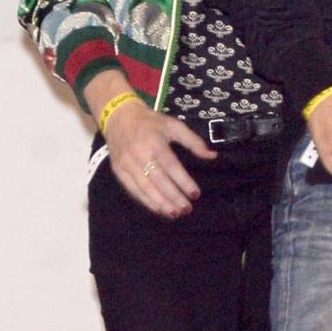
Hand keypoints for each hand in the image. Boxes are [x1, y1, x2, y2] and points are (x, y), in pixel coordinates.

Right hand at [103, 101, 216, 217]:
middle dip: (173, 197)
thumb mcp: (174, 125)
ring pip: (145, 188)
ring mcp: (127, 164)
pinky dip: (146, 201)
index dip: (183, 181)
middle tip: (186, 209)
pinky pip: (133, 190)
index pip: (171, 166)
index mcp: (155, 142)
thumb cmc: (151, 122)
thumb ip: (193, 141)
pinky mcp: (119, 171)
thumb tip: (212, 155)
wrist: (119, 117)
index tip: (195, 194)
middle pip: (158, 180)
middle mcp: (140, 154)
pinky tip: (158, 208)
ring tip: (174, 213)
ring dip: (160, 203)